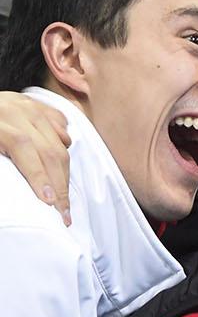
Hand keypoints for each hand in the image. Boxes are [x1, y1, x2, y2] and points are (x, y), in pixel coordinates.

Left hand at [0, 92, 70, 224]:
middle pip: (48, 149)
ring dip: (64, 174)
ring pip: (59, 143)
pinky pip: (61, 127)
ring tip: (64, 197)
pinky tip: (60, 165)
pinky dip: (64, 145)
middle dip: (59, 184)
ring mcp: (31, 107)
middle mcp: (17, 110)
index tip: (48, 202)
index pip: (23, 147)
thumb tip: (15, 192)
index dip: (38, 176)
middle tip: (63, 211)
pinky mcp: (39, 105)